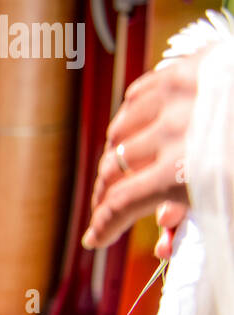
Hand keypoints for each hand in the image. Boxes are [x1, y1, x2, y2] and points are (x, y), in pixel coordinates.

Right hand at [82, 57, 198, 250]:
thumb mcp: (230, 202)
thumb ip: (197, 218)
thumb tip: (164, 244)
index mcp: (184, 174)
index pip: (121, 205)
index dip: (104, 225)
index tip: (95, 239)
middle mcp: (171, 136)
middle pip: (115, 168)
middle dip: (106, 193)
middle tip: (106, 207)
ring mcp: (175, 98)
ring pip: (120, 131)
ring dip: (116, 155)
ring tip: (118, 169)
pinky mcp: (185, 70)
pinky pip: (139, 94)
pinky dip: (131, 115)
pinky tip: (135, 126)